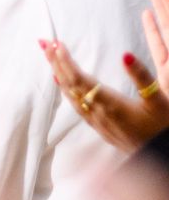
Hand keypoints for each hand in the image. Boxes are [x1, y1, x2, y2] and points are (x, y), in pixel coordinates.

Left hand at [42, 0, 168, 151]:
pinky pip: (75, 105)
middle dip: (55, 62)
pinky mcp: (99, 127)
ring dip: (58, 73)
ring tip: (49, 55)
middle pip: (69, 84)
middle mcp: (98, 113)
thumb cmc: (163, 127)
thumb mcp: (158, 100)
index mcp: (110, 104)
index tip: (56, 44)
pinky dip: (65, 90)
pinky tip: (60, 82)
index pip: (79, 79)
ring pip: (70, 94)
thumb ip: (141, 77)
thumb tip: (125, 54)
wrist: (162, 157)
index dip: (66, 61)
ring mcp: (96, 121)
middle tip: (43, 42)